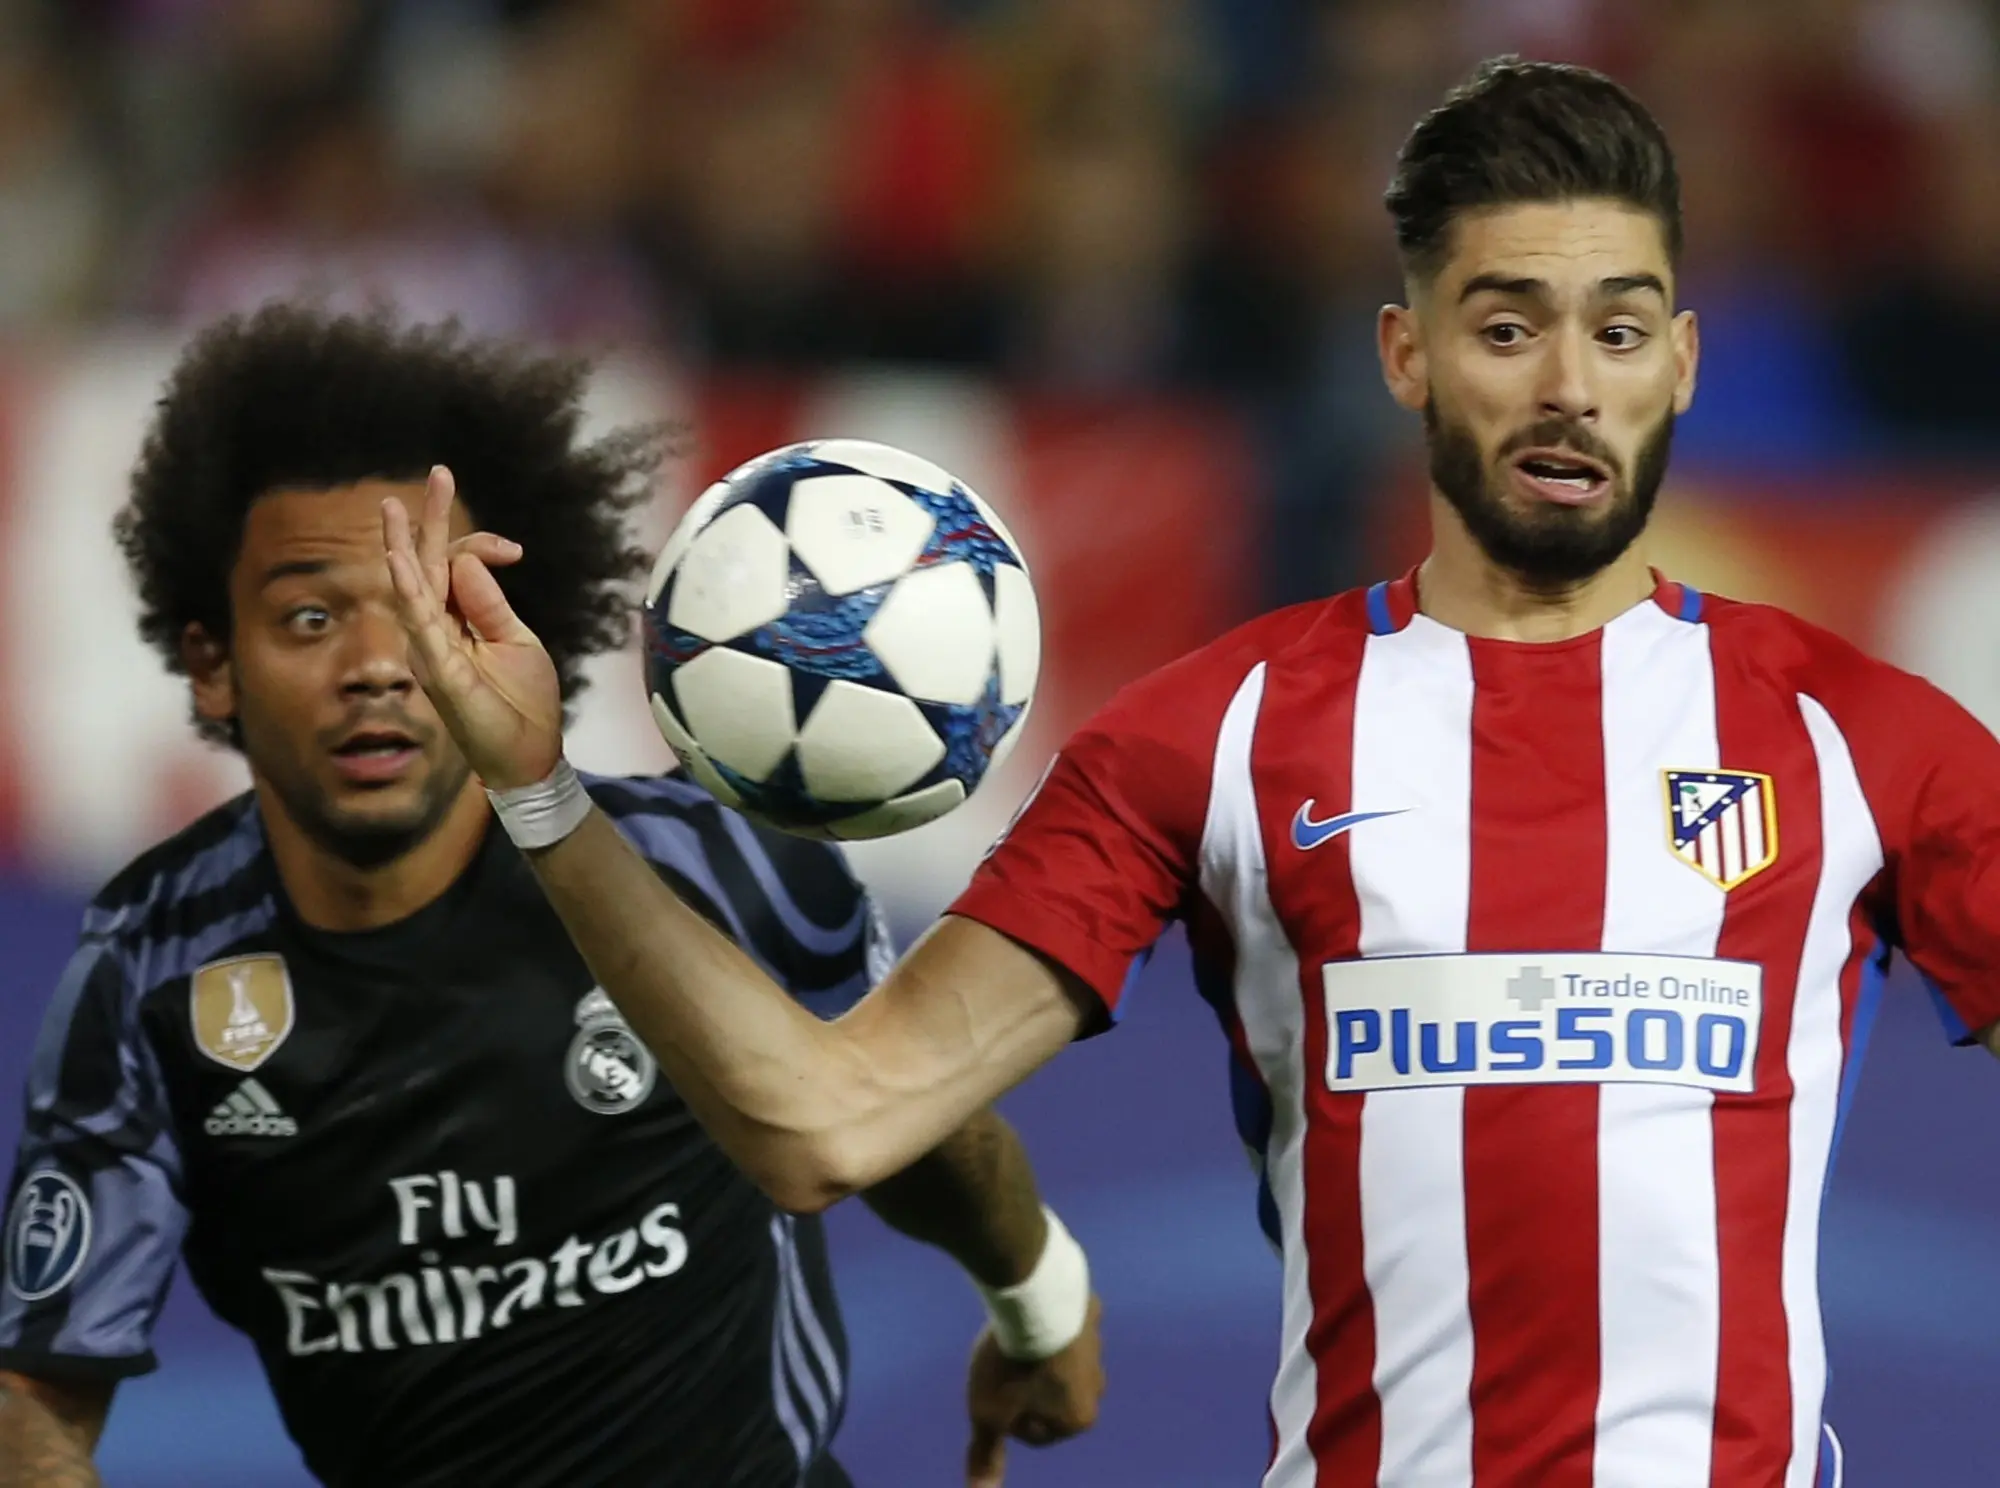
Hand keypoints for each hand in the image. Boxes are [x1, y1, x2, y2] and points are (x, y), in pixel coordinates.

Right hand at [382, 465, 561, 789]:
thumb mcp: (515, 640)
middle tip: (438, 472)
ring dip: (403, 546)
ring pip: (413, 588)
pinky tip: (398, 560)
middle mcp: (438, 631)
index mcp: (459, 622)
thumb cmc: (523, 701)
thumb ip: (489, 601)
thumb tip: (467, 558)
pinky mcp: (439, 670)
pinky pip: (419, 624)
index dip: (480, 546)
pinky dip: (409, 590)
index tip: (514, 550)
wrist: (530, 755)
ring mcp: (434, 649)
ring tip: (391, 507)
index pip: (455, 566)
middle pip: (427, 566)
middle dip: (430, 519)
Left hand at [965, 1295, 1104, 1487]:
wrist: (1034, 1300)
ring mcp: (1098, 1346)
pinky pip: (1067, 1321)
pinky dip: (1051, 1320)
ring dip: (1038, 1352)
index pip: (1032, 1430)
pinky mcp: (1091, 1310)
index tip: (998, 1392)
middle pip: (1050, 1395)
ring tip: (1013, 1337)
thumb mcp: (988, 1415)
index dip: (1006, 1412)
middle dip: (1027, 1384)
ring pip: (1059, 1358)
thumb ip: (987, 1454)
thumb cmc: (1011, 1367)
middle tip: (1003, 1365)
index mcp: (1079, 1418)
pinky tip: (1032, 1310)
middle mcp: (1097, 1387)